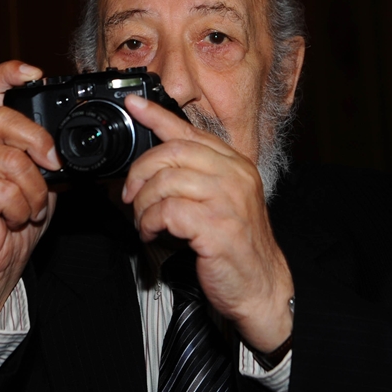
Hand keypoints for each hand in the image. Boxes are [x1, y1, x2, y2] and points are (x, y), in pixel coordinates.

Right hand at [0, 61, 60, 325]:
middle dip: (36, 141)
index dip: (9, 73)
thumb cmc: (14, 221)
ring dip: (33, 191)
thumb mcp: (42, 182)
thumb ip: (49, 158)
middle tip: (52, 166)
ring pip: (9, 161)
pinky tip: (14, 219)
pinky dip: (20, 210)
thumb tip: (76, 146)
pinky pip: (4, 191)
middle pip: (0, 119)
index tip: (34, 73)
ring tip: (30, 208)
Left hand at [121, 94, 293, 352]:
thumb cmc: (236, 247)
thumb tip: (150, 168)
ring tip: (143, 221)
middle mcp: (234, 176)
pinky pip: (168, 211)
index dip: (157, 115)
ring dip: (142, 203)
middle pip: (172, 151)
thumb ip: (195, 179)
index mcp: (235, 165)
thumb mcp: (221, 202)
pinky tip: (153, 234)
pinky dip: (150, 222)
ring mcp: (228, 200)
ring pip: (166, 181)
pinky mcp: (216, 226)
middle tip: (130, 194)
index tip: (133, 104)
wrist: (261, 287)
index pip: (191, 131)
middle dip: (140, 171)